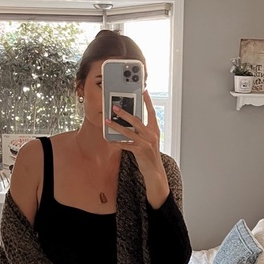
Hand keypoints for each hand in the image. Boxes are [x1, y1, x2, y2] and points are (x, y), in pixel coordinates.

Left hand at [105, 91, 168, 207]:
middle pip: (136, 120)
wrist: (155, 171)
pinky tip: (110, 140)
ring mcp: (146, 143)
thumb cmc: (150, 155)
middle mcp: (151, 135)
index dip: (147, 102)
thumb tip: (131, 122)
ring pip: (129, 132)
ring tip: (108, 121)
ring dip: (117, 126)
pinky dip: (117, 142)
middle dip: (124, 113)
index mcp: (155, 130)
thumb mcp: (150, 141)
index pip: (151, 112)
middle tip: (114, 107)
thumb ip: (143, 131)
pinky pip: (125, 145)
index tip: (143, 91)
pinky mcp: (140, 151)